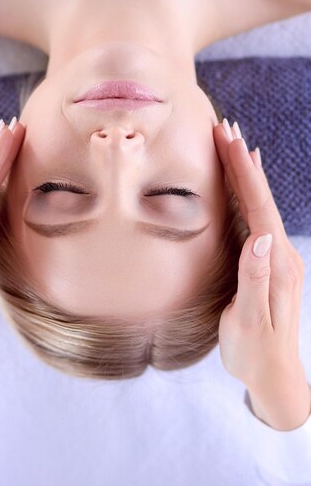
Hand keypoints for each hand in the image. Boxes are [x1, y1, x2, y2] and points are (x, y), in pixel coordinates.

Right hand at [213, 119, 309, 427]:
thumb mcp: (250, 320)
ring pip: (259, 204)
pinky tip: (247, 184)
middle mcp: (279, 253)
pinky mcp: (267, 262)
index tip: (228, 139)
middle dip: (242, 161)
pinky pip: (256, 218)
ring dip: (246, 172)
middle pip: (260, 198)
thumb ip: (255, 278)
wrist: (274, 376)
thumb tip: (259, 237)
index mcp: (276, 262)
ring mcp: (275, 256)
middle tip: (225, 128)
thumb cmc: (255, 351)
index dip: (243, 172)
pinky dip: (250, 194)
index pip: (259, 207)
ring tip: (234, 143)